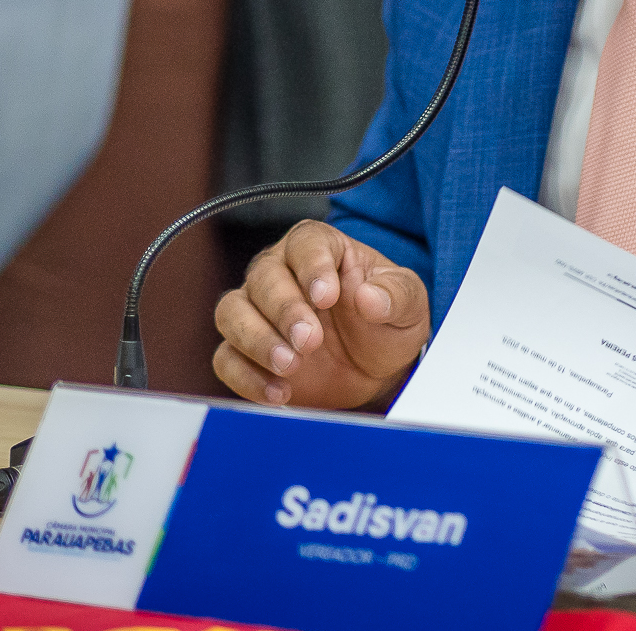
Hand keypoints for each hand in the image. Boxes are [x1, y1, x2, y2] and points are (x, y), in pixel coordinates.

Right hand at [214, 220, 430, 410]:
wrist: (376, 369)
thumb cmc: (387, 323)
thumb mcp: (408, 304)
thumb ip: (395, 295)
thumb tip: (369, 297)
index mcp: (322, 249)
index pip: (306, 243)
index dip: (312, 267)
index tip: (327, 296)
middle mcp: (282, 273)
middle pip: (264, 278)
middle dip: (284, 310)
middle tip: (309, 341)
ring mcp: (259, 312)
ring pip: (233, 312)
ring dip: (256, 340)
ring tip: (290, 365)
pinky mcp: (247, 352)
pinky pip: (227, 358)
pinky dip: (246, 376)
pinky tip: (279, 392)